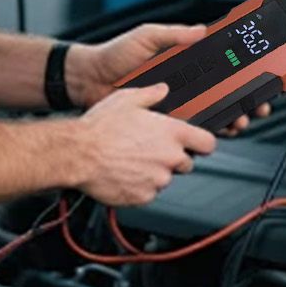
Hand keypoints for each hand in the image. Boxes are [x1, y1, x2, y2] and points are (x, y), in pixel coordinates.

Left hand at [67, 22, 274, 135]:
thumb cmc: (115, 55)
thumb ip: (174, 34)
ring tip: (243, 118)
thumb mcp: (147, 36)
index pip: (223, 64)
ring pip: (216, 111)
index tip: (263, 72)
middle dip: (249, 98)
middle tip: (260, 102)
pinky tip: (222, 130)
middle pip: (227, 91)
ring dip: (235, 116)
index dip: (245, 69)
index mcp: (185, 59)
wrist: (88, 80)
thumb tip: (201, 30)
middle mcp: (187, 81)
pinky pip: (194, 127)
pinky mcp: (168, 121)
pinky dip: (212, 130)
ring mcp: (179, 102)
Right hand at [70, 84, 216, 206]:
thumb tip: (163, 89)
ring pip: (164, 178)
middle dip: (173, 158)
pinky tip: (123, 173)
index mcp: (171, 133)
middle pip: (186, 163)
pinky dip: (139, 186)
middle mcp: (169, 157)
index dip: (202, 143)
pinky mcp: (143, 197)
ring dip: (154, 172)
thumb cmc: (101, 127)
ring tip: (131, 160)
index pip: (208, 144)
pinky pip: (148, 192)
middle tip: (150, 149)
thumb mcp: (127, 99)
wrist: (78, 155)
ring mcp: (157, 180)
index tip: (196, 144)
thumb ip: (151, 94)